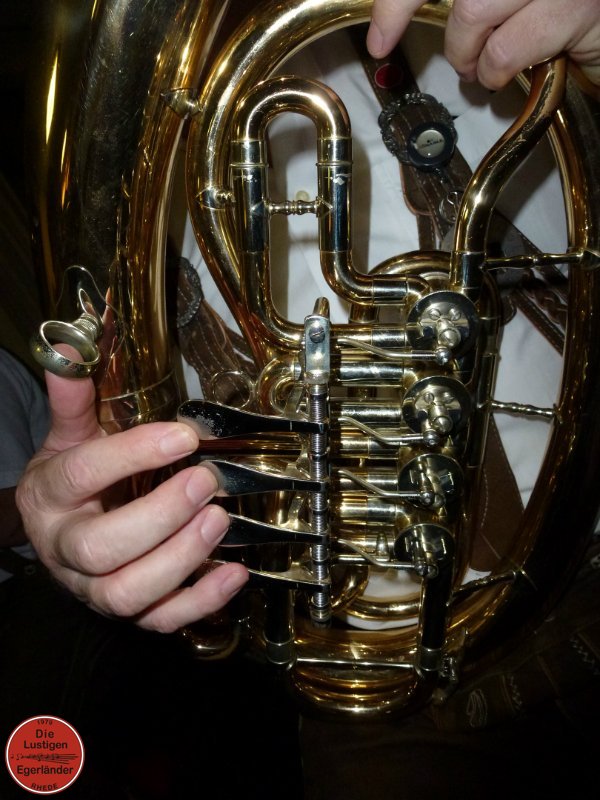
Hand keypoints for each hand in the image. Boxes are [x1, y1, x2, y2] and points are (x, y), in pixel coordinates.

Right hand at [16, 370, 247, 632]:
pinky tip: (234, 571)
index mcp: (50, 495)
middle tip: (206, 481)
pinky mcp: (129, 611)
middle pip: (102, 548)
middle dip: (160, 516)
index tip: (182, 435)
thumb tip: (70, 343)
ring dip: (180, 558)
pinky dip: (201, 602)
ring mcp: (96, 587)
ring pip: (128, 593)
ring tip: (220, 519)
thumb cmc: (74, 479)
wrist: (62, 529)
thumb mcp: (69, 434)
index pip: (81, 475)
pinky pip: (160, 621)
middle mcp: (67, 549)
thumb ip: (75, 394)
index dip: (131, 455)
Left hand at [368, 0, 599, 88]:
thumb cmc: (562, 9)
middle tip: (459, 59)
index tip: (380, 38)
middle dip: (444, 33)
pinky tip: (508, 73)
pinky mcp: (576, 8)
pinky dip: (496, 72)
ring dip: (471, 55)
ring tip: (487, 67)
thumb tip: (403, 12)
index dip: (398, 1)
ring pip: (472, 13)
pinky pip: (506, 50)